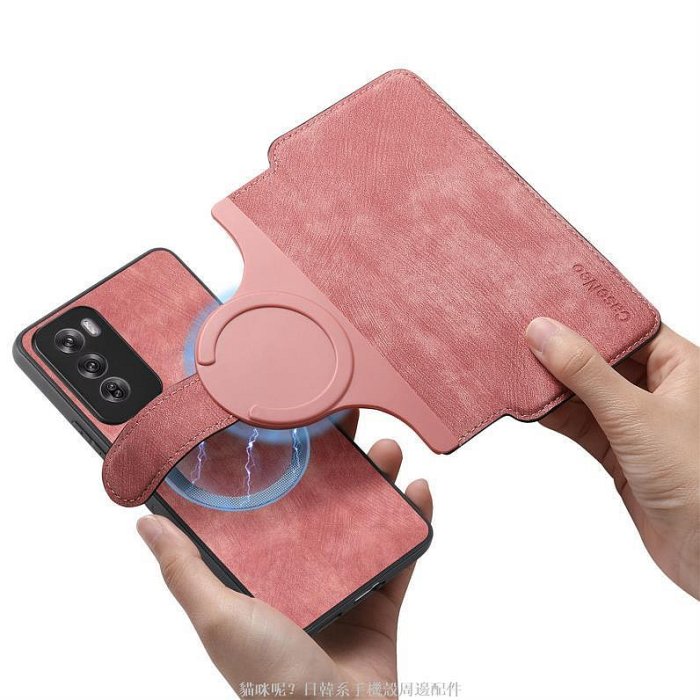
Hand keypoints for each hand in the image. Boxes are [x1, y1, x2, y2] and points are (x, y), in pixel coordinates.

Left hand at [136, 413, 431, 695]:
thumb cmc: (269, 677)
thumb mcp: (219, 616)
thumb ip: (184, 570)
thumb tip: (146, 524)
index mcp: (263, 573)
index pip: (273, 505)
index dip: (286, 464)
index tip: (295, 427)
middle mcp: (303, 574)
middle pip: (325, 505)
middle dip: (340, 463)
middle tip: (349, 427)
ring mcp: (344, 585)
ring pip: (366, 522)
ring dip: (381, 483)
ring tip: (389, 450)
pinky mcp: (381, 602)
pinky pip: (402, 556)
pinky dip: (415, 523)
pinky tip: (419, 492)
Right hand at [526, 319, 698, 597]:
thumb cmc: (695, 476)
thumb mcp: (635, 414)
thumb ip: (585, 372)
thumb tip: (543, 332)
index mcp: (679, 366)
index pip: (627, 326)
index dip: (589, 314)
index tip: (548, 302)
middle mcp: (657, 389)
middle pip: (600, 357)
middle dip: (562, 349)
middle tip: (521, 332)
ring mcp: (634, 420)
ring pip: (584, 391)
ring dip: (552, 383)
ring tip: (515, 365)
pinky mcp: (617, 450)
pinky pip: (578, 422)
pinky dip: (553, 414)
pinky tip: (528, 403)